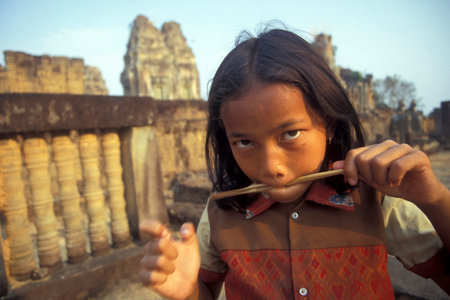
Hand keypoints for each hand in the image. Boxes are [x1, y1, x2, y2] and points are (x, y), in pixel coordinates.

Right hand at [139, 220, 200, 299]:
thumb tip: (184, 230)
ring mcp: (146, 263)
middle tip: (176, 257)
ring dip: (169, 267)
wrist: (188, 282)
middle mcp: (151, 249)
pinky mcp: (144, 278)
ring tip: (172, 269)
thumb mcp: (192, 246)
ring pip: (156, 261)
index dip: (152, 226)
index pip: (149, 227)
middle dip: (172, 251)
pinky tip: (165, 279)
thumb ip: (190, 234)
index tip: (163, 232)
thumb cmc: (187, 262)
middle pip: (157, 244)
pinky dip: (162, 278)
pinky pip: (150, 276)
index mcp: (160, 239)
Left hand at [333, 140, 447, 206]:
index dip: (349, 169)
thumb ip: (354, 170)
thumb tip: (334, 166)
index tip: (352, 182)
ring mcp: (403, 148)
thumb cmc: (393, 184)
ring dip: (382, 180)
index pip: (354, 154)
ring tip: (390, 183)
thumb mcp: (370, 178)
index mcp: (375, 148)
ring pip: (379, 163)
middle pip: (364, 159)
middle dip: (369, 177)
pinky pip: (398, 165)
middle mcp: (388, 144)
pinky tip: (398, 182)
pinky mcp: (417, 155)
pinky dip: (395, 178)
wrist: (418, 192)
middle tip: (379, 183)